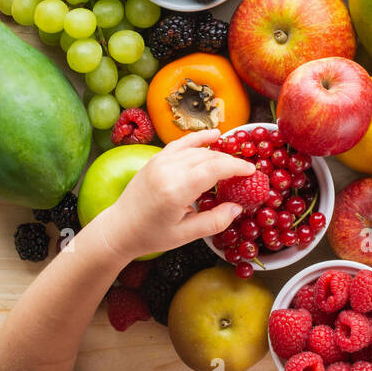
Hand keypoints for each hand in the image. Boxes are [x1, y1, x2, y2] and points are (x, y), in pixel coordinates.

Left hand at [93, 129, 254, 260]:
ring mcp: (160, 161)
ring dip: (218, 153)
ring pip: (197, 150)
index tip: (252, 171)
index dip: (237, 167)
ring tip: (234, 161)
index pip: (215, 168)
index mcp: (177, 190)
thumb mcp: (186, 235)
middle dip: (230, 162)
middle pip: (209, 157)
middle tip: (246, 172)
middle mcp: (168, 170)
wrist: (119, 228)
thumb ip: (215, 221)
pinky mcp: (155, 159)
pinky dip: (198, 138)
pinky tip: (214, 135)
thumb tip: (238, 207)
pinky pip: (181, 143)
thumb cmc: (152, 235)